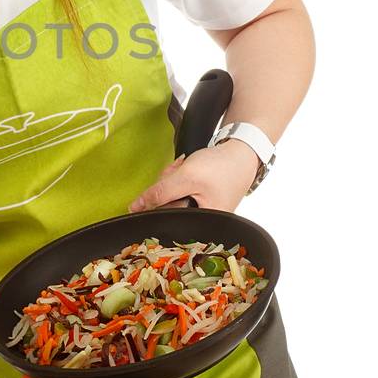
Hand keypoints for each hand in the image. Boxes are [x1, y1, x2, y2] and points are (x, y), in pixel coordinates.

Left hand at [125, 140, 260, 213]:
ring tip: (183, 168)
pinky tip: (185, 170)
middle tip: (176, 172)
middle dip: (166, 188)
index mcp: (204, 225)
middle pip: (168, 211)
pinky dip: (178, 181)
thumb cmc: (222, 166)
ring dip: (171, 181)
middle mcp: (204, 223)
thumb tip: (136, 207)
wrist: (241, 152)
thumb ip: (160, 193)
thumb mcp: (186, 178)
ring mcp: (201, 212)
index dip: (157, 205)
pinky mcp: (200, 202)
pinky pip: (180, 195)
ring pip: (172, 201)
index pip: (168, 222)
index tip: (161, 187)